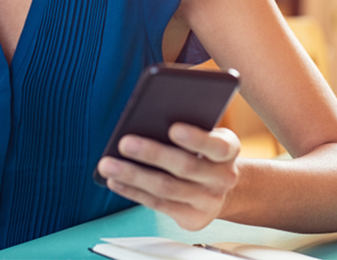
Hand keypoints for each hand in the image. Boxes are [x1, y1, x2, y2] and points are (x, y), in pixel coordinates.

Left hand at [96, 123, 240, 230]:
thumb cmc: (204, 152)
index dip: (196, 138)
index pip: (216, 145)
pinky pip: (158, 205)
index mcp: (229, 149)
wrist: (221, 188)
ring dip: (133, 175)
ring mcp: (208, 201)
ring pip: (166, 188)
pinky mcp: (192, 219)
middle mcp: (223, 178)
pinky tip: (115, 180)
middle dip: (152, 154)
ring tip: (107, 164)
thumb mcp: (205, 134)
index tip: (173, 128)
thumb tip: (146, 117)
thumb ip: (187, 125)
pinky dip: (133, 191)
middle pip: (185, 167)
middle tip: (124, 142)